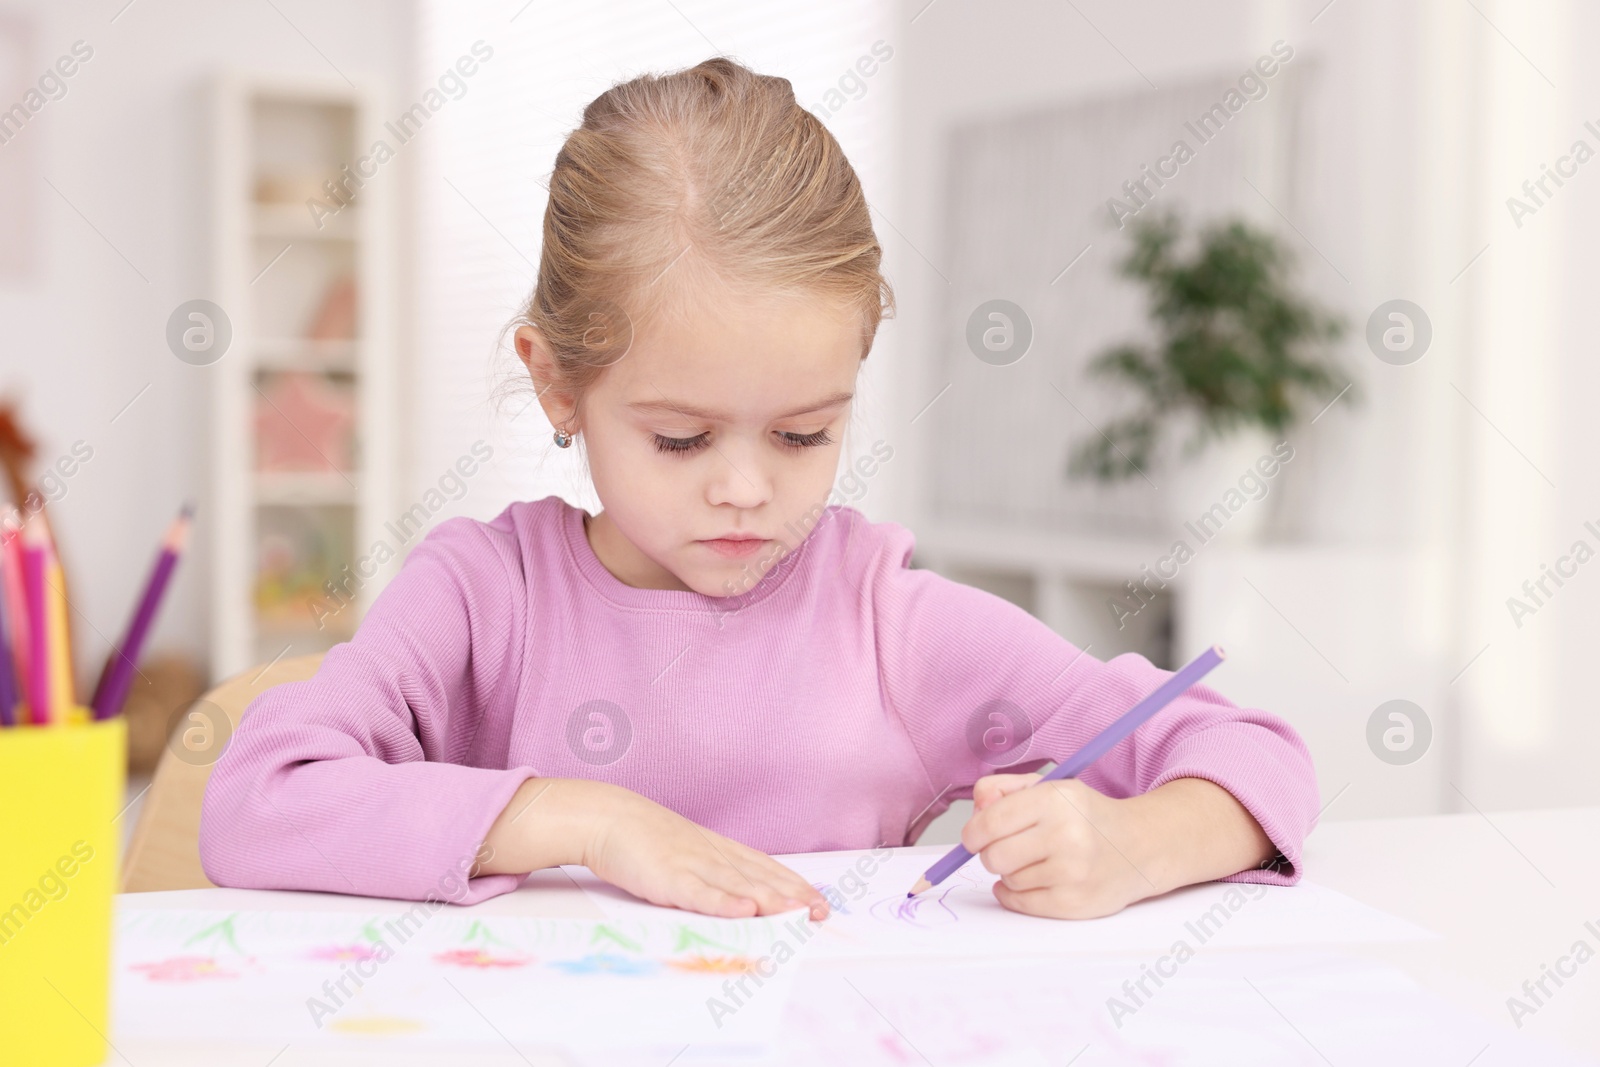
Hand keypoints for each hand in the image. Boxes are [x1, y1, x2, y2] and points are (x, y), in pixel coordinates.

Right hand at [584, 786, 830, 921]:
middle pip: (760, 877)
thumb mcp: (685, 851)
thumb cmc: (644, 837)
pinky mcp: (669, 877)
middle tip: (821, 911)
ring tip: (797, 912)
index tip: (819, 900)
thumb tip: (739, 895)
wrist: (608, 817)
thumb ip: (712, 872)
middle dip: (794, 895)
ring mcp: (692, 864)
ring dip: (770, 900)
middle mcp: (713, 855)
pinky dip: (723, 902)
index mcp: (718, 849)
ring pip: (738, 884)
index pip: (765, 868)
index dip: (794, 884)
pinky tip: (744, 910)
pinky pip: (699, 892)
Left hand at [963, 773, 1155, 918]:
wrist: (1140, 847)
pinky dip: (1014, 893)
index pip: (991, 821)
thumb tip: (976, 808)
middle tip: (1005, 847)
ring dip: (1010, 871)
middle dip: (990, 852)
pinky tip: (1030, 880)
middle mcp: (1066, 835)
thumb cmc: (1087, 817)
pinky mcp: (1074, 903)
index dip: (972, 832)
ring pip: (1007, 879)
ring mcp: (1072, 873)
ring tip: (1035, 860)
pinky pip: (1019, 902)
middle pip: (993, 855)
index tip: (973, 836)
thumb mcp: (1049, 787)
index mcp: (1057, 800)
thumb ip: (1003, 790)